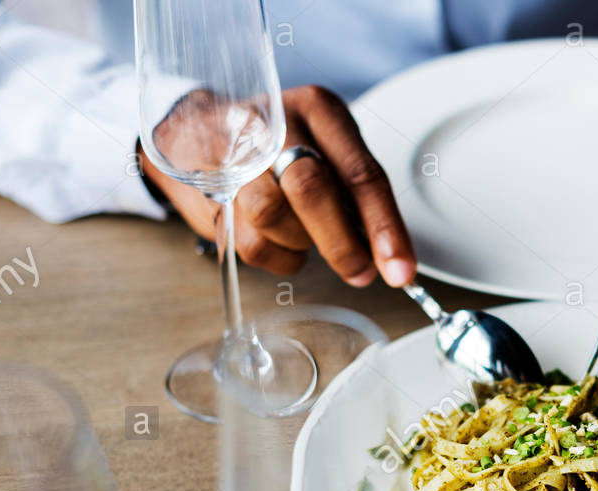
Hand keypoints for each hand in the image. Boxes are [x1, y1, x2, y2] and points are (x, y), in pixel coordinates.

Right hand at [141, 85, 414, 286]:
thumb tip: (386, 253)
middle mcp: (276, 124)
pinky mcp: (210, 190)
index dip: (384, 227)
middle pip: (311, 189)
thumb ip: (356, 194)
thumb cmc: (281, 149)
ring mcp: (235, 155)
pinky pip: (251, 242)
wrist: (197, 132)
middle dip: (342, 244)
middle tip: (361, 273)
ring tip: (307, 238)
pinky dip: (278, 256)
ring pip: (273, 214)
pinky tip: (282, 241)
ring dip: (300, 243)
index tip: (400, 270)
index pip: (359, 173)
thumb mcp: (328, 150)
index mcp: (319, 110)